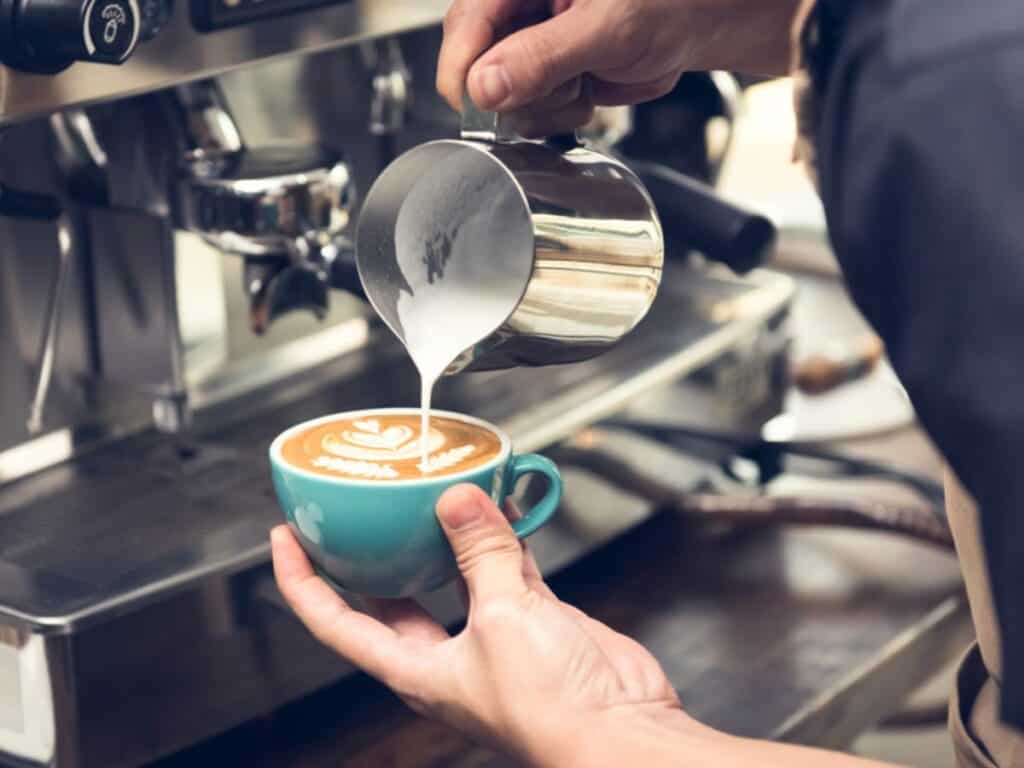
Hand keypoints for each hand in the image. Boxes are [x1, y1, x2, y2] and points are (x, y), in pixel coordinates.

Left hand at [271, 485, 699, 765]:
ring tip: (432, 492)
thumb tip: (456, 500)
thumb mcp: (502, 617)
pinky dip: (505, 539)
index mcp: (415, 668)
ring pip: (453, 575)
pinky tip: (502, 507)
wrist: (618, 729)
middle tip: (359, 507)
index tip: (285, 537)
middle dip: (372, 553)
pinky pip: (507, 569)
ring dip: (445, 537)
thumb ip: (481, 553)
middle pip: (390, 596)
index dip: (303, 581)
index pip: (336, 623)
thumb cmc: (549, 707)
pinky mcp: (532, 620)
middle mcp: (446, 653)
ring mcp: (490, 635)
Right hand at [436, 0, 801, 136]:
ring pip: (502, 99)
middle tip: (568, 82)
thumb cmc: (669, 2)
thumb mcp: (607, 29)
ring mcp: (529, 45)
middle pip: (477, 68)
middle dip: (520, 91)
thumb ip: (542, 57)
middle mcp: (517, 9)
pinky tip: (586, 91)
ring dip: (544, 106)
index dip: (466, 70)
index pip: (464, 26)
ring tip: (586, 81)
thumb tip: (484, 85)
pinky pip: (529, 113)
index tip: (482, 102)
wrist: (702, 22)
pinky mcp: (544, 74)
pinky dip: (557, 115)